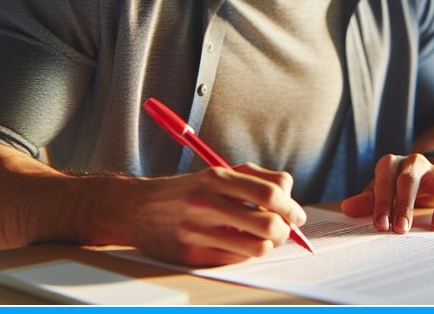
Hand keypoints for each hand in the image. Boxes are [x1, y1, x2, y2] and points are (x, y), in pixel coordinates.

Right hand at [129, 163, 306, 265]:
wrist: (136, 209)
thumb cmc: (188, 190)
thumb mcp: (218, 172)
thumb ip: (257, 179)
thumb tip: (291, 199)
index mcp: (216, 178)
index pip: (270, 193)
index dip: (292, 207)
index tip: (297, 216)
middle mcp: (206, 204)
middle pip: (268, 224)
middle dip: (285, 230)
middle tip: (284, 230)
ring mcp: (197, 232)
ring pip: (257, 247)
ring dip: (268, 245)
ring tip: (262, 238)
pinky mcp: (192, 255)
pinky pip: (236, 260)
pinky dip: (246, 253)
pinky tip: (238, 244)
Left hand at [340, 153, 433, 233]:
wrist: (422, 173)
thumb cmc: (395, 186)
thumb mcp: (379, 191)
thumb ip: (366, 201)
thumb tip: (348, 208)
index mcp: (392, 164)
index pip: (385, 180)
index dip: (382, 203)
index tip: (381, 225)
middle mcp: (416, 163)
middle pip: (410, 179)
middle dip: (405, 205)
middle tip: (402, 230)